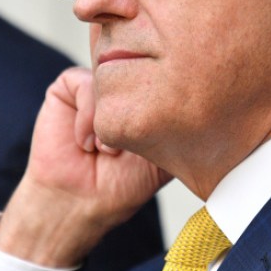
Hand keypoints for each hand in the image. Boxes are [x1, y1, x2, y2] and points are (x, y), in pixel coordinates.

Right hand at [0, 67, 169, 266]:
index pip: (169, 75)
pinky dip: (86, 117)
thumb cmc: (121, 185)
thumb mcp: (165, 159)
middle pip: (144, 70)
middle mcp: (129, 85)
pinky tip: (84, 143)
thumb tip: (200, 111)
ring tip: (105, 150)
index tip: (156, 138)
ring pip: (114, 76)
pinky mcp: (71, 85)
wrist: (76, 201)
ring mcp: (101, 83)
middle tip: (127, 149)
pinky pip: (84, 82)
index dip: (165, 103)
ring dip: (110, 118)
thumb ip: (180, 129)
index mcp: (153, 97)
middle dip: (138, 111)